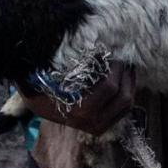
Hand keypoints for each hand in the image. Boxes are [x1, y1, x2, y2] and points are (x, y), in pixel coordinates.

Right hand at [21, 61, 135, 135]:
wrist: (37, 104)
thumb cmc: (42, 85)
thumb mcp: (48, 75)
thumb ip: (65, 62)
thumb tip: (84, 40)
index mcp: (80, 111)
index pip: (109, 88)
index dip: (116, 68)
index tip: (114, 53)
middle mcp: (91, 122)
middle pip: (123, 97)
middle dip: (126, 74)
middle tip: (123, 58)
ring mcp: (98, 127)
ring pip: (127, 105)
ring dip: (130, 83)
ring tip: (127, 66)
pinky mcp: (103, 126)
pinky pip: (124, 111)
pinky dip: (128, 93)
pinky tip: (125, 78)